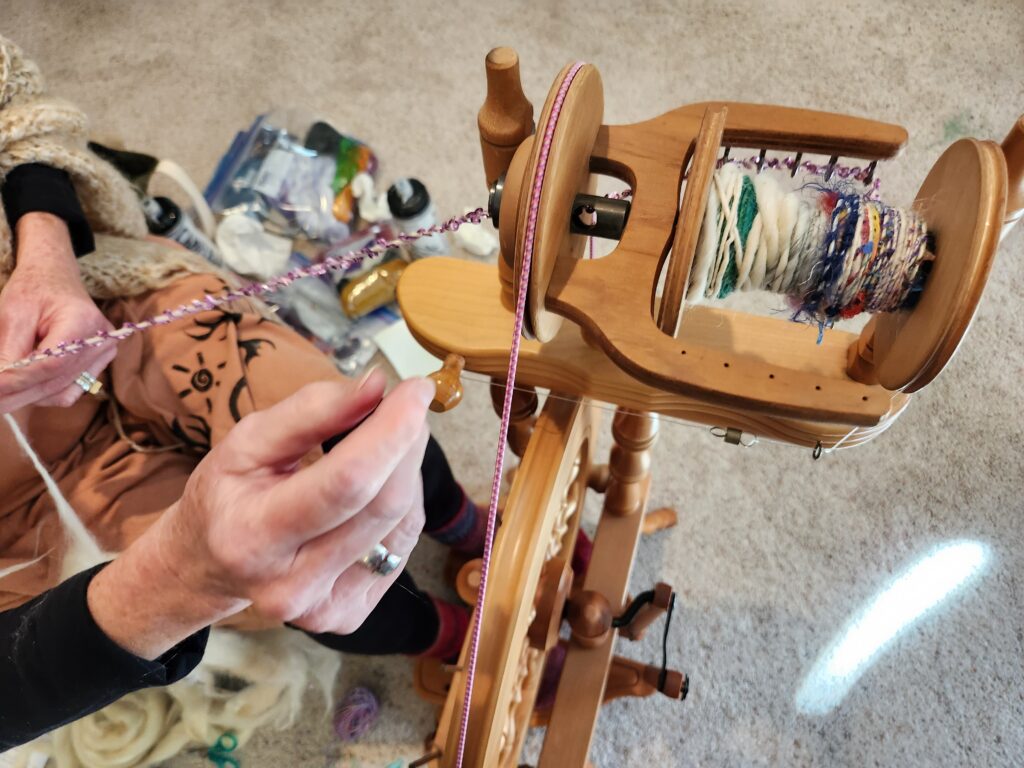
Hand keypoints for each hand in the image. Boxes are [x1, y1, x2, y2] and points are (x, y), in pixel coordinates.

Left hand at [0, 212, 114, 412]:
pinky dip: (43, 392)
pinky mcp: (98, 363)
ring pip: (61, 393)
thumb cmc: (33, 290)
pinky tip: (25, 384)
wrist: (55, 277)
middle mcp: (101, 341)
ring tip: (4, 391)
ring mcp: (103, 354)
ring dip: (28, 396)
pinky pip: (69, 391)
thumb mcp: (12, 315)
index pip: (51, 364)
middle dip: (18, 395)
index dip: (18, 381)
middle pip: (56, 382)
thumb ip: (8, 352)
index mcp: (83, 321)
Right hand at [87, 370, 434, 658]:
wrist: (208, 568)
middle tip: (408, 404)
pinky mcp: (351, 615)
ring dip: (406, 472)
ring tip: (381, 448)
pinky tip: (376, 491)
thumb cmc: (227, 496)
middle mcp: (292, 585)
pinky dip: (401, 507)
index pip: (345, 483)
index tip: (416, 389)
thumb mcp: (246, 441)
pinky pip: (401, 546)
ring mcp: (325, 609)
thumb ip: (310, 410)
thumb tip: (376, 387)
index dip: (391, 432)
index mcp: (255, 536)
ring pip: (402, 524)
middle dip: (407, 443)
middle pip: (383, 505)